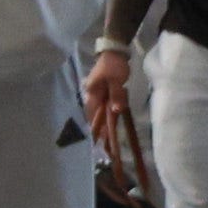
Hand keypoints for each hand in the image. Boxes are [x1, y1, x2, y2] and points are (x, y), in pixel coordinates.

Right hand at [82, 50, 151, 197]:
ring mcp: (95, 98)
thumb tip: (115, 112)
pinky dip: (104, 123)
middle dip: (97, 137)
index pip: (92, 118)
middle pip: (93, 121)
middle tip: (103, 155)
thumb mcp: (116, 80)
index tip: (99, 149)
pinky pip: (102, 113)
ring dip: (101, 131)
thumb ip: (115, 96)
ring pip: (97, 118)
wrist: (114, 52)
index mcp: (91, 96)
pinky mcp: (102, 96)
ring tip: (105, 149)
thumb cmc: (114, 65)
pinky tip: (108, 131)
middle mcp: (90, 99)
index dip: (96, 134)